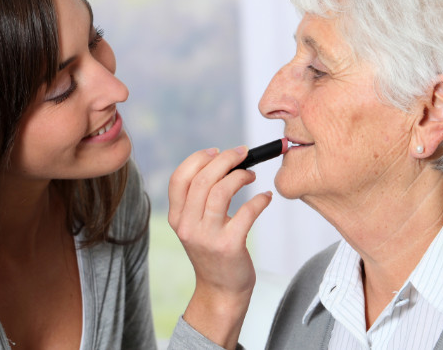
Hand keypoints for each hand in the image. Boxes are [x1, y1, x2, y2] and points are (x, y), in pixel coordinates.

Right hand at [168, 146, 272, 348]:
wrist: (221, 290)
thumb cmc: (213, 251)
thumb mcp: (195, 226)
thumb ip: (199, 200)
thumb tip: (221, 162)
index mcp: (177, 218)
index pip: (180, 178)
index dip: (198, 159)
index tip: (217, 151)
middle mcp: (188, 226)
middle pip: (203, 179)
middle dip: (226, 159)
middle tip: (243, 153)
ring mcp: (207, 237)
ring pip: (220, 191)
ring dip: (240, 175)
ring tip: (251, 175)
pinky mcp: (229, 245)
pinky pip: (246, 212)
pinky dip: (259, 199)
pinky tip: (265, 197)